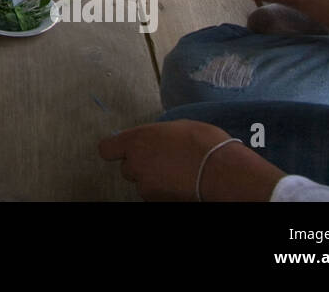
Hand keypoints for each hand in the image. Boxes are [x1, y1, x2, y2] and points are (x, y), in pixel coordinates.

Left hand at [99, 120, 283, 200]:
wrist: (222, 171)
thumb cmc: (203, 143)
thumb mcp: (176, 127)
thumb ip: (156, 134)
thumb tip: (155, 139)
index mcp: (136, 140)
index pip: (106, 149)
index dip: (115, 150)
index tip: (124, 150)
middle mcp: (136, 163)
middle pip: (126, 168)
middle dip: (140, 165)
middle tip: (161, 160)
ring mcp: (145, 185)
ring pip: (141, 183)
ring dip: (152, 179)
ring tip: (175, 172)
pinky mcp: (156, 201)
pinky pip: (154, 195)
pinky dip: (163, 191)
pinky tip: (179, 183)